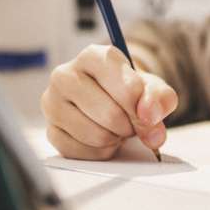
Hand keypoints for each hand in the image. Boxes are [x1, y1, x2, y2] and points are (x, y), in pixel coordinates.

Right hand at [40, 44, 177, 159]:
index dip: (144, 109)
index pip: (128, 88)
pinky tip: (102, 138)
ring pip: (97, 136)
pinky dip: (100, 151)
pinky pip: (83, 153)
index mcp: (92, 56)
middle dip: (129, 126)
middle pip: (111, 115)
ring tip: (115, 127)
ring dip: (115, 139)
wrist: (110, 101)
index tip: (148, 114)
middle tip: (130, 122)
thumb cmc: (128, 91)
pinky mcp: (50, 131)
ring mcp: (52, 103)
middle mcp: (65, 75)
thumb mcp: (152, 88)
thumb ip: (159, 98)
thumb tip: (149, 117)